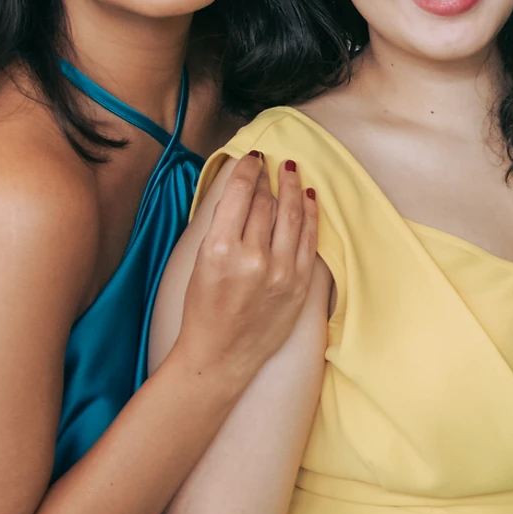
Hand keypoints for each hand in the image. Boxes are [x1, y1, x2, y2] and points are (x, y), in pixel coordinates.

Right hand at [171, 155, 318, 386]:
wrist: (220, 355)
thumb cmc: (203, 309)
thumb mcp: (201, 262)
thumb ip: (223, 228)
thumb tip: (241, 193)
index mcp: (220, 250)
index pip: (239, 196)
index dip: (247, 172)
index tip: (252, 158)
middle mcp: (253, 258)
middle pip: (266, 204)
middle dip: (268, 180)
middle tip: (271, 163)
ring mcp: (281, 272)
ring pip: (292, 217)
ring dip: (293, 189)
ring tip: (293, 171)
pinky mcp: (300, 284)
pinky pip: (309, 240)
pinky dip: (311, 215)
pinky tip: (310, 198)